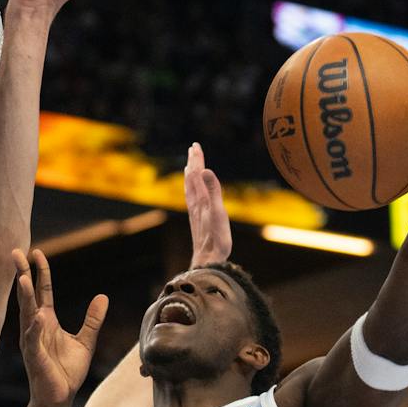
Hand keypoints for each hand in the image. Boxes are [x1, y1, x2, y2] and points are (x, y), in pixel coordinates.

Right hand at [11, 249, 107, 404]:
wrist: (60, 397)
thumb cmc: (67, 371)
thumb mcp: (85, 341)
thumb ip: (92, 319)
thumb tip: (102, 296)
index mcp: (46, 321)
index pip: (42, 291)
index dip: (41, 272)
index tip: (37, 253)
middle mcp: (35, 327)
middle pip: (28, 295)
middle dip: (22, 274)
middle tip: (16, 252)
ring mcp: (32, 340)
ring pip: (26, 313)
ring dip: (24, 296)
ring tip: (22, 277)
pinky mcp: (34, 356)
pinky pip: (32, 339)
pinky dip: (33, 327)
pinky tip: (36, 315)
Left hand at [184, 143, 231, 266]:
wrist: (207, 261)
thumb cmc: (216, 239)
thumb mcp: (218, 212)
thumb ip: (213, 191)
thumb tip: (205, 170)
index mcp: (201, 200)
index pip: (197, 174)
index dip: (197, 160)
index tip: (195, 146)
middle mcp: (195, 204)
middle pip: (192, 179)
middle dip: (193, 163)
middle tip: (193, 148)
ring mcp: (195, 212)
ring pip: (190, 189)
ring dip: (190, 175)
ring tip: (190, 165)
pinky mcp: (196, 220)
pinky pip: (191, 199)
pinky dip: (190, 190)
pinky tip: (191, 192)